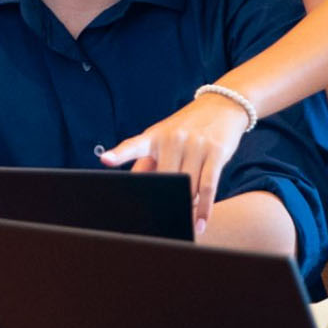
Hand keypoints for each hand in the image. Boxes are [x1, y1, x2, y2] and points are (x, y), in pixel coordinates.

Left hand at [102, 92, 252, 234]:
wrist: (222, 105)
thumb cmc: (187, 128)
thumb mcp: (164, 138)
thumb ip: (147, 163)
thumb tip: (134, 187)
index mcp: (154, 136)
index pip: (132, 146)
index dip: (118, 154)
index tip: (105, 160)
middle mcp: (173, 139)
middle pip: (165, 180)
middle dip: (166, 199)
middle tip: (166, 216)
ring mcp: (195, 144)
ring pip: (187, 187)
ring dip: (187, 205)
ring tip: (186, 218)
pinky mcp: (216, 152)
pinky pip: (208, 186)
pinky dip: (203, 208)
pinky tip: (200, 222)